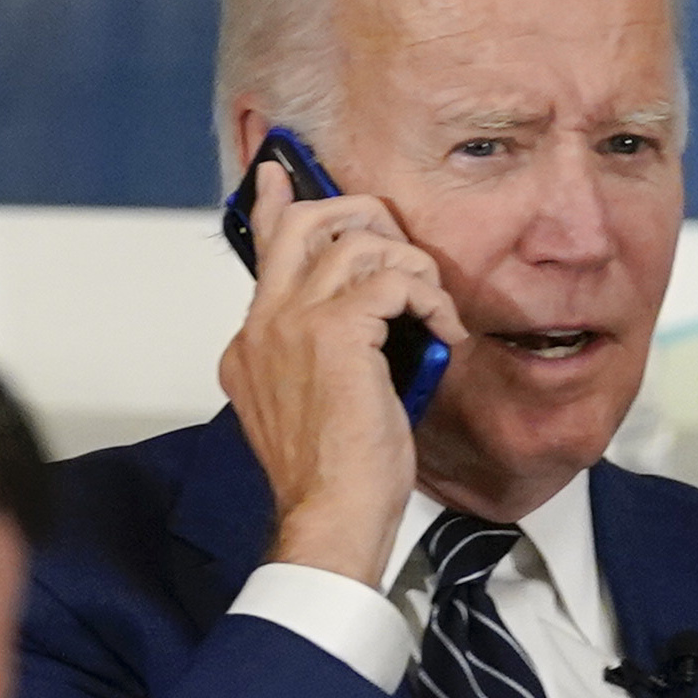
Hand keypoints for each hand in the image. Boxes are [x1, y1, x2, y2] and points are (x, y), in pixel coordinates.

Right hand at [219, 155, 454, 591]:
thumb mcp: (319, 407)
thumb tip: (367, 330)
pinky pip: (393, 279)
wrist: (331, 518)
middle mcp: (264, 326)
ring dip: (412, 268)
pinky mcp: (335, 333)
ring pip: (356, 243)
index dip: (277, 210)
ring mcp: (293, 324)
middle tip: (401, 243)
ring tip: (433, 309)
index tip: (280, 180)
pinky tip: (444, 331)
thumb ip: (323, 360)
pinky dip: (430, 298)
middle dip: (361, 216)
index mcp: (253, 345)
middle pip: (302, 224)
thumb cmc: (334, 480)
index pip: (264, 254)